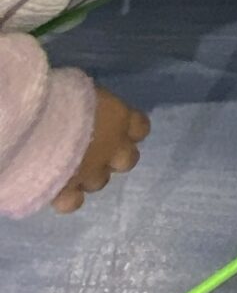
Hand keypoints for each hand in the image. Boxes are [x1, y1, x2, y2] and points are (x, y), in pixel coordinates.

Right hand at [50, 87, 149, 214]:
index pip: (140, 127)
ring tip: (69, 165)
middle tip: (96, 149)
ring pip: (99, 182)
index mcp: (120, 119)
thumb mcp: (84, 90)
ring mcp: (91, 173)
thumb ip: (94, 106)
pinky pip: (72, 202)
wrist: (40, 127)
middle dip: (115, 157)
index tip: (118, 125)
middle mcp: (113, 149)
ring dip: (88, 175)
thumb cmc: (63, 96)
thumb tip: (91, 107)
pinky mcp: (67, 192)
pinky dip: (66, 197)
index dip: (130, 129)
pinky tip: (58, 189)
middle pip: (128, 160)